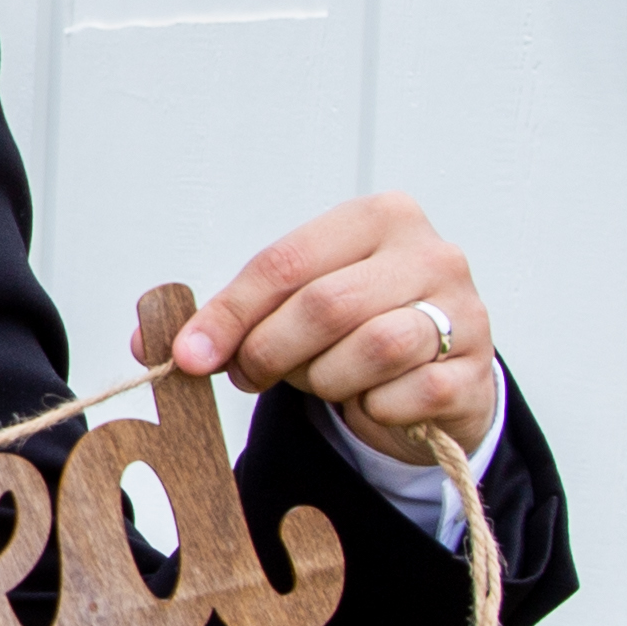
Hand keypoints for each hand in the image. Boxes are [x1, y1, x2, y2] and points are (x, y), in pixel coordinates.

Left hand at [161, 193, 497, 462]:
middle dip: (272, 350)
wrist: (432, 378)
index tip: (188, 357)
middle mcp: (431, 253)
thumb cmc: (352, 331)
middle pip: (326, 305)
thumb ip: (229, 317)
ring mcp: (464, 311)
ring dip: (326, 379)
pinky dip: (373, 408)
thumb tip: (150, 342)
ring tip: (321, 380)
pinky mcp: (475, 372)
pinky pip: (406, 396)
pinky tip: (371, 401)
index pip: (287, 261)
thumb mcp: (290, 309)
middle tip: (250, 374)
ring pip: (372, 348)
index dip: (231, 313)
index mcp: (379, 217)